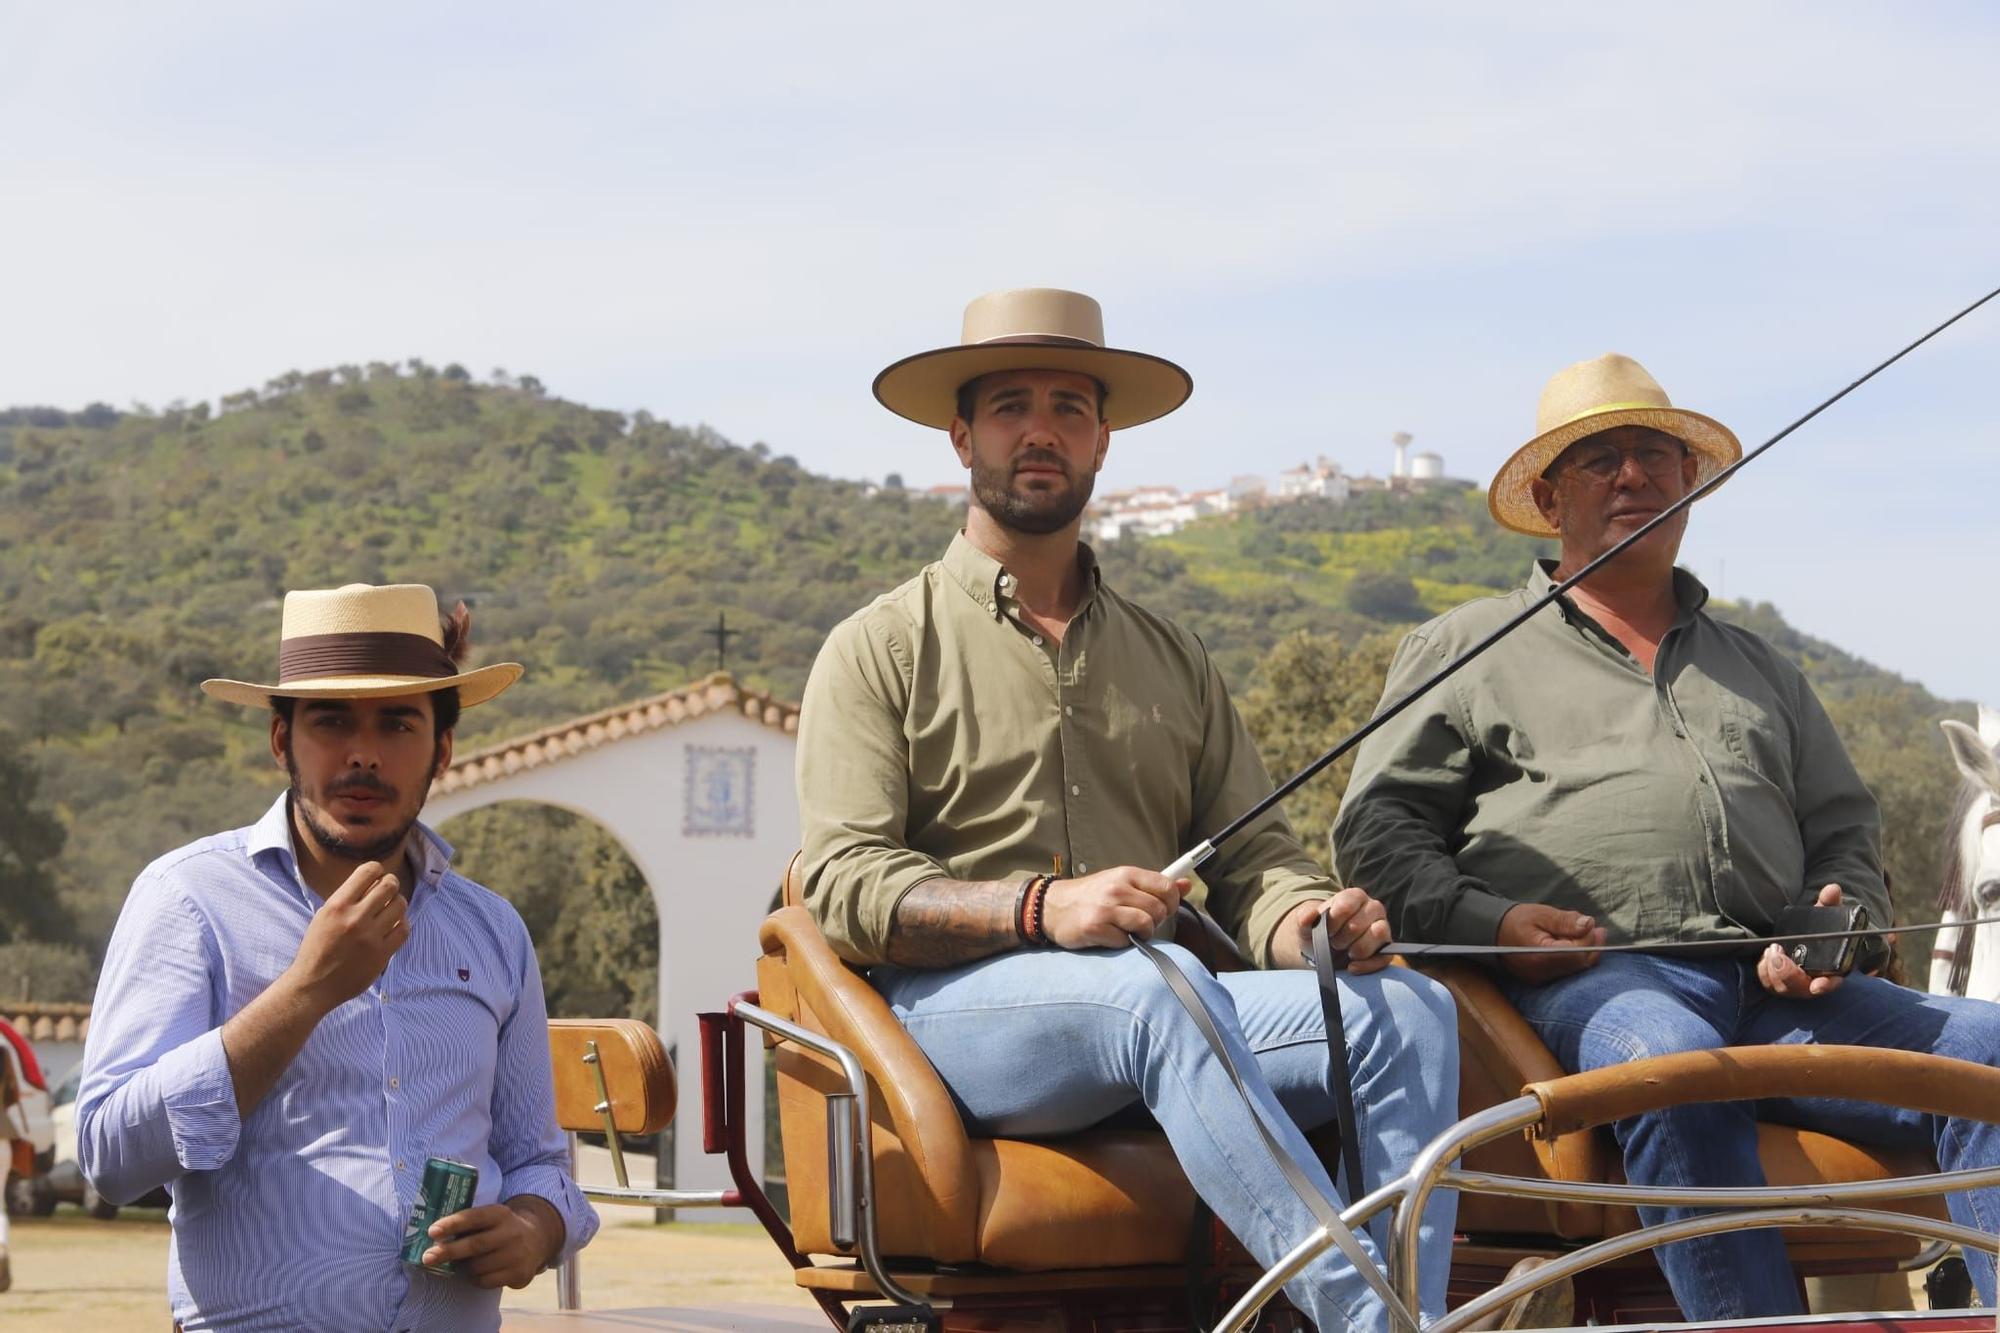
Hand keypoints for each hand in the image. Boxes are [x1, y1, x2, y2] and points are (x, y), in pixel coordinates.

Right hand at [282, 860, 408, 1009]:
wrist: (314, 985)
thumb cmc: (317, 948)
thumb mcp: (324, 916)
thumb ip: (347, 899)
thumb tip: (372, 882)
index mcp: (337, 905)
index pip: (368, 871)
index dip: (376, 870)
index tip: (376, 877)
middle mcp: (355, 918)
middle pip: (390, 885)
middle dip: (391, 884)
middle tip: (387, 891)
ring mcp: (370, 936)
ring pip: (400, 905)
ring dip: (398, 904)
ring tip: (390, 909)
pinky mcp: (382, 954)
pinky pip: (404, 929)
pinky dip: (402, 924)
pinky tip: (394, 926)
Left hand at [423, 1196, 565, 1288]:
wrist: (537, 1239)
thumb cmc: (501, 1229)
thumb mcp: (491, 1218)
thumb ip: (470, 1223)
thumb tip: (435, 1237)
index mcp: (500, 1214)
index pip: (474, 1217)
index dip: (452, 1224)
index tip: (432, 1232)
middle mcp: (511, 1232)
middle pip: (474, 1245)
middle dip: (448, 1251)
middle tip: (427, 1257)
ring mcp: (516, 1254)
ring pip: (477, 1267)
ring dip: (463, 1268)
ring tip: (460, 1264)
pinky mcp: (518, 1273)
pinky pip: (485, 1281)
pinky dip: (474, 1279)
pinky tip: (476, 1273)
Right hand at [1043, 867, 1188, 949]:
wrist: (1052, 907)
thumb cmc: (1091, 896)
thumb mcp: (1122, 883)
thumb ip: (1153, 885)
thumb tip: (1186, 884)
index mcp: (1126, 874)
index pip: (1166, 886)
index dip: (1172, 902)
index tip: (1165, 909)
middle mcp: (1117, 888)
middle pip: (1158, 909)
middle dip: (1155, 921)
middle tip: (1140, 922)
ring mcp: (1105, 908)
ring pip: (1145, 924)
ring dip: (1141, 933)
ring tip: (1127, 930)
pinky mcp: (1094, 927)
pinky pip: (1124, 940)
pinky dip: (1121, 943)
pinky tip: (1109, 936)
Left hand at [1273, 889, 1393, 972]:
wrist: (1325, 950)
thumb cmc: (1318, 932)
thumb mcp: (1305, 925)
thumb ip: (1304, 918)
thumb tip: (1309, 916)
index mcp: (1354, 896)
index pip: (1347, 905)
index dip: (1333, 921)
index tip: (1326, 931)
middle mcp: (1373, 908)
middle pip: (1359, 923)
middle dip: (1342, 938)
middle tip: (1333, 943)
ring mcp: (1382, 927)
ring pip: (1378, 934)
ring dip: (1357, 949)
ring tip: (1346, 952)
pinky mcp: (1386, 949)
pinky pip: (1384, 957)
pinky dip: (1367, 965)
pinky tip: (1352, 968)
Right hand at [1496, 903, 1605, 983]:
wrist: (1491, 933)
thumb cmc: (1515, 920)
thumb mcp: (1540, 914)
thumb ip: (1565, 920)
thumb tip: (1589, 924)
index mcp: (1539, 956)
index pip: (1576, 953)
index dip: (1589, 940)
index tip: (1593, 924)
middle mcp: (1541, 973)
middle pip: (1578, 965)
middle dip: (1591, 947)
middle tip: (1598, 930)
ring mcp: (1540, 980)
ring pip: (1574, 970)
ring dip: (1585, 953)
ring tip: (1588, 934)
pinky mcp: (1541, 981)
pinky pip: (1565, 972)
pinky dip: (1574, 959)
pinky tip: (1575, 945)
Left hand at [1760, 883, 1844, 996]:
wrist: (1803, 935)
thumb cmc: (1818, 929)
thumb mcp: (1824, 915)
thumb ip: (1829, 903)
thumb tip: (1832, 889)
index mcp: (1831, 969)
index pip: (1831, 982)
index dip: (1825, 985)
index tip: (1817, 986)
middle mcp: (1813, 980)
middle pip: (1800, 988)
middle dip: (1788, 974)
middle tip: (1779, 955)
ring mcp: (1794, 984)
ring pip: (1782, 987)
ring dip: (1774, 971)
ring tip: (1772, 950)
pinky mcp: (1778, 981)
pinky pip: (1768, 982)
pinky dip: (1764, 971)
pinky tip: (1765, 955)